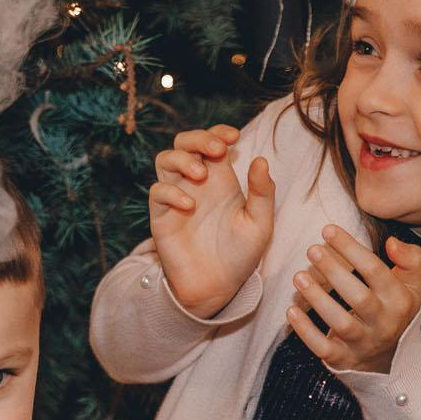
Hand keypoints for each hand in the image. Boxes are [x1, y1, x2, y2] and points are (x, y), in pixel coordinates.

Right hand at [148, 125, 275, 314]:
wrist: (218, 287)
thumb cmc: (241, 255)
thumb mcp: (260, 224)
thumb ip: (262, 193)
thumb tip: (259, 159)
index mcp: (220, 179)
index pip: (212, 142)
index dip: (218, 132)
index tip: (234, 137)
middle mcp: (196, 183)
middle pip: (184, 142)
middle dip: (198, 138)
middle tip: (216, 150)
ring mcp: (176, 197)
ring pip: (165, 159)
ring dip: (182, 159)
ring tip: (201, 174)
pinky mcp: (161, 217)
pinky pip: (157, 192)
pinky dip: (171, 192)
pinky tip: (191, 205)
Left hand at [286, 228, 420, 374]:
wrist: (391, 359)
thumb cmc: (393, 310)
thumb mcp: (411, 285)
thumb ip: (409, 259)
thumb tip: (392, 242)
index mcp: (399, 301)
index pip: (375, 270)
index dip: (351, 248)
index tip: (328, 230)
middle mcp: (384, 323)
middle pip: (359, 297)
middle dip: (334, 271)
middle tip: (312, 249)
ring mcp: (363, 344)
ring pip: (340, 322)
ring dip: (318, 299)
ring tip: (299, 276)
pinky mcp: (343, 360)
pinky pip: (323, 348)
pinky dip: (306, 331)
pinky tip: (291, 310)